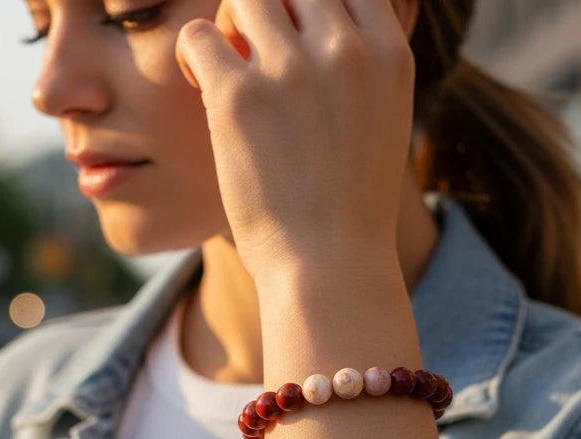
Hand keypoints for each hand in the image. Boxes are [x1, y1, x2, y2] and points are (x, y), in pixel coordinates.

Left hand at [175, 0, 415, 282]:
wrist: (330, 270)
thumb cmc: (349, 212)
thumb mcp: (381, 125)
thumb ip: (361, 71)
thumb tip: (322, 36)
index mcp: (388, 53)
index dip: (313, 4)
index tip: (296, 37)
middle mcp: (345, 50)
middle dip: (271, 9)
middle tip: (256, 55)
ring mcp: (292, 70)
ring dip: (230, 26)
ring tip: (230, 73)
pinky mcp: (239, 97)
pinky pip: (197, 35)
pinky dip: (193, 53)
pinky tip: (202, 87)